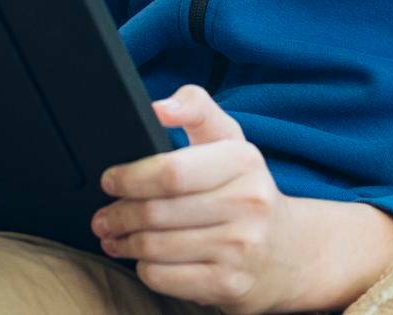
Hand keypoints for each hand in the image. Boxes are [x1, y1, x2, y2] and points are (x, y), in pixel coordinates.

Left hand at [90, 84, 299, 314]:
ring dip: (124, 242)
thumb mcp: (229, 139)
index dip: (131, 177)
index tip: (109, 180)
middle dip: (118, 214)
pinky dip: (144, 268)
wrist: (290, 252)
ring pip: (155, 247)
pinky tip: (142, 258)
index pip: (172, 171)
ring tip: (113, 236)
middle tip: (103, 217)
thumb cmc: (246, 188)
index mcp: (243, 161)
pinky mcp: (229, 285)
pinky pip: (164, 277)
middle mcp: (247, 204)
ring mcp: (240, 248)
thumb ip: (196, 107)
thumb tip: (160, 108)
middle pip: (157, 211)